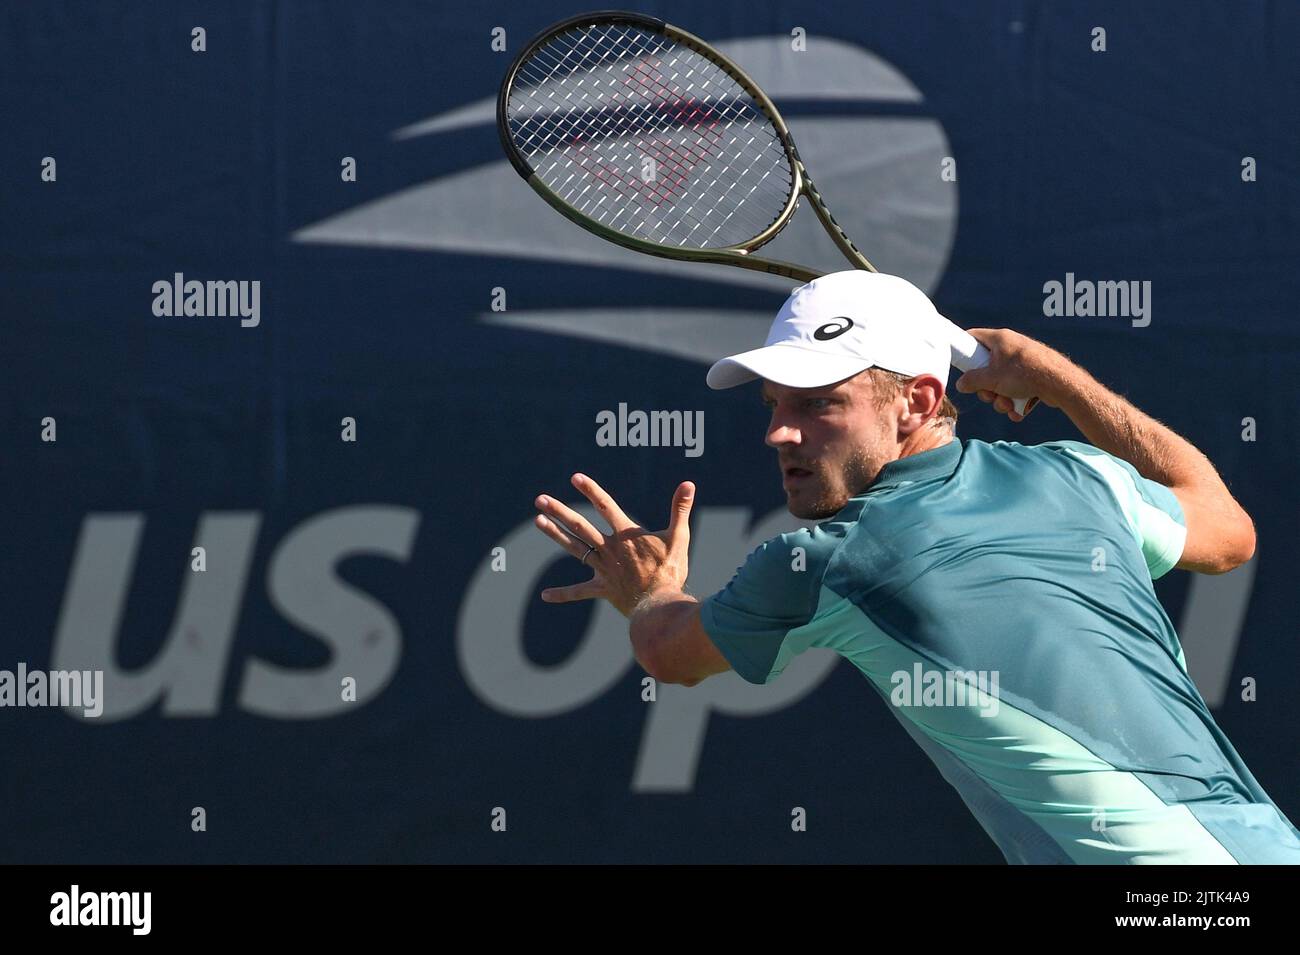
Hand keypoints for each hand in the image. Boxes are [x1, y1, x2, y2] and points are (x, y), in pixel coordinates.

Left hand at [533, 473, 694, 617]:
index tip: (575, 478)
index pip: (606, 506)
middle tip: (539, 499)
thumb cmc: (671, 571)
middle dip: (559, 511)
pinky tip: (545, 595)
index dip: (591, 491)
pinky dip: (562, 594)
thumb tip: (688, 484)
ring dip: (555, 534)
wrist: (661, 605)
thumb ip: (680, 509)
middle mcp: (610, 549)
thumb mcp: (679, 537)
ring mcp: (604, 569)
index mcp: (627, 535)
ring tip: (537, 521)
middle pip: (580, 526)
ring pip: (575, 548)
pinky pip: (579, 592)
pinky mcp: (602, 589)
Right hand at [954, 328, 1071, 421]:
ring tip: (1007, 405)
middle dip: (986, 388)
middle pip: (986, 367)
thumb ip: (972, 381)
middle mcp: (1011, 347)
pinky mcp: (1032, 375)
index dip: (963, 348)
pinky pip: (1016, 388)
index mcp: (999, 339)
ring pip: (1001, 381)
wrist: (1060, 383)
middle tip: (989, 395)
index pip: (973, 336)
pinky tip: (1017, 411)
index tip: (959, 364)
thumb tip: (961, 384)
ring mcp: (1022, 361)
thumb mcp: (991, 378)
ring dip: (1000, 398)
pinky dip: (1014, 400)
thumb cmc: (1025, 374)